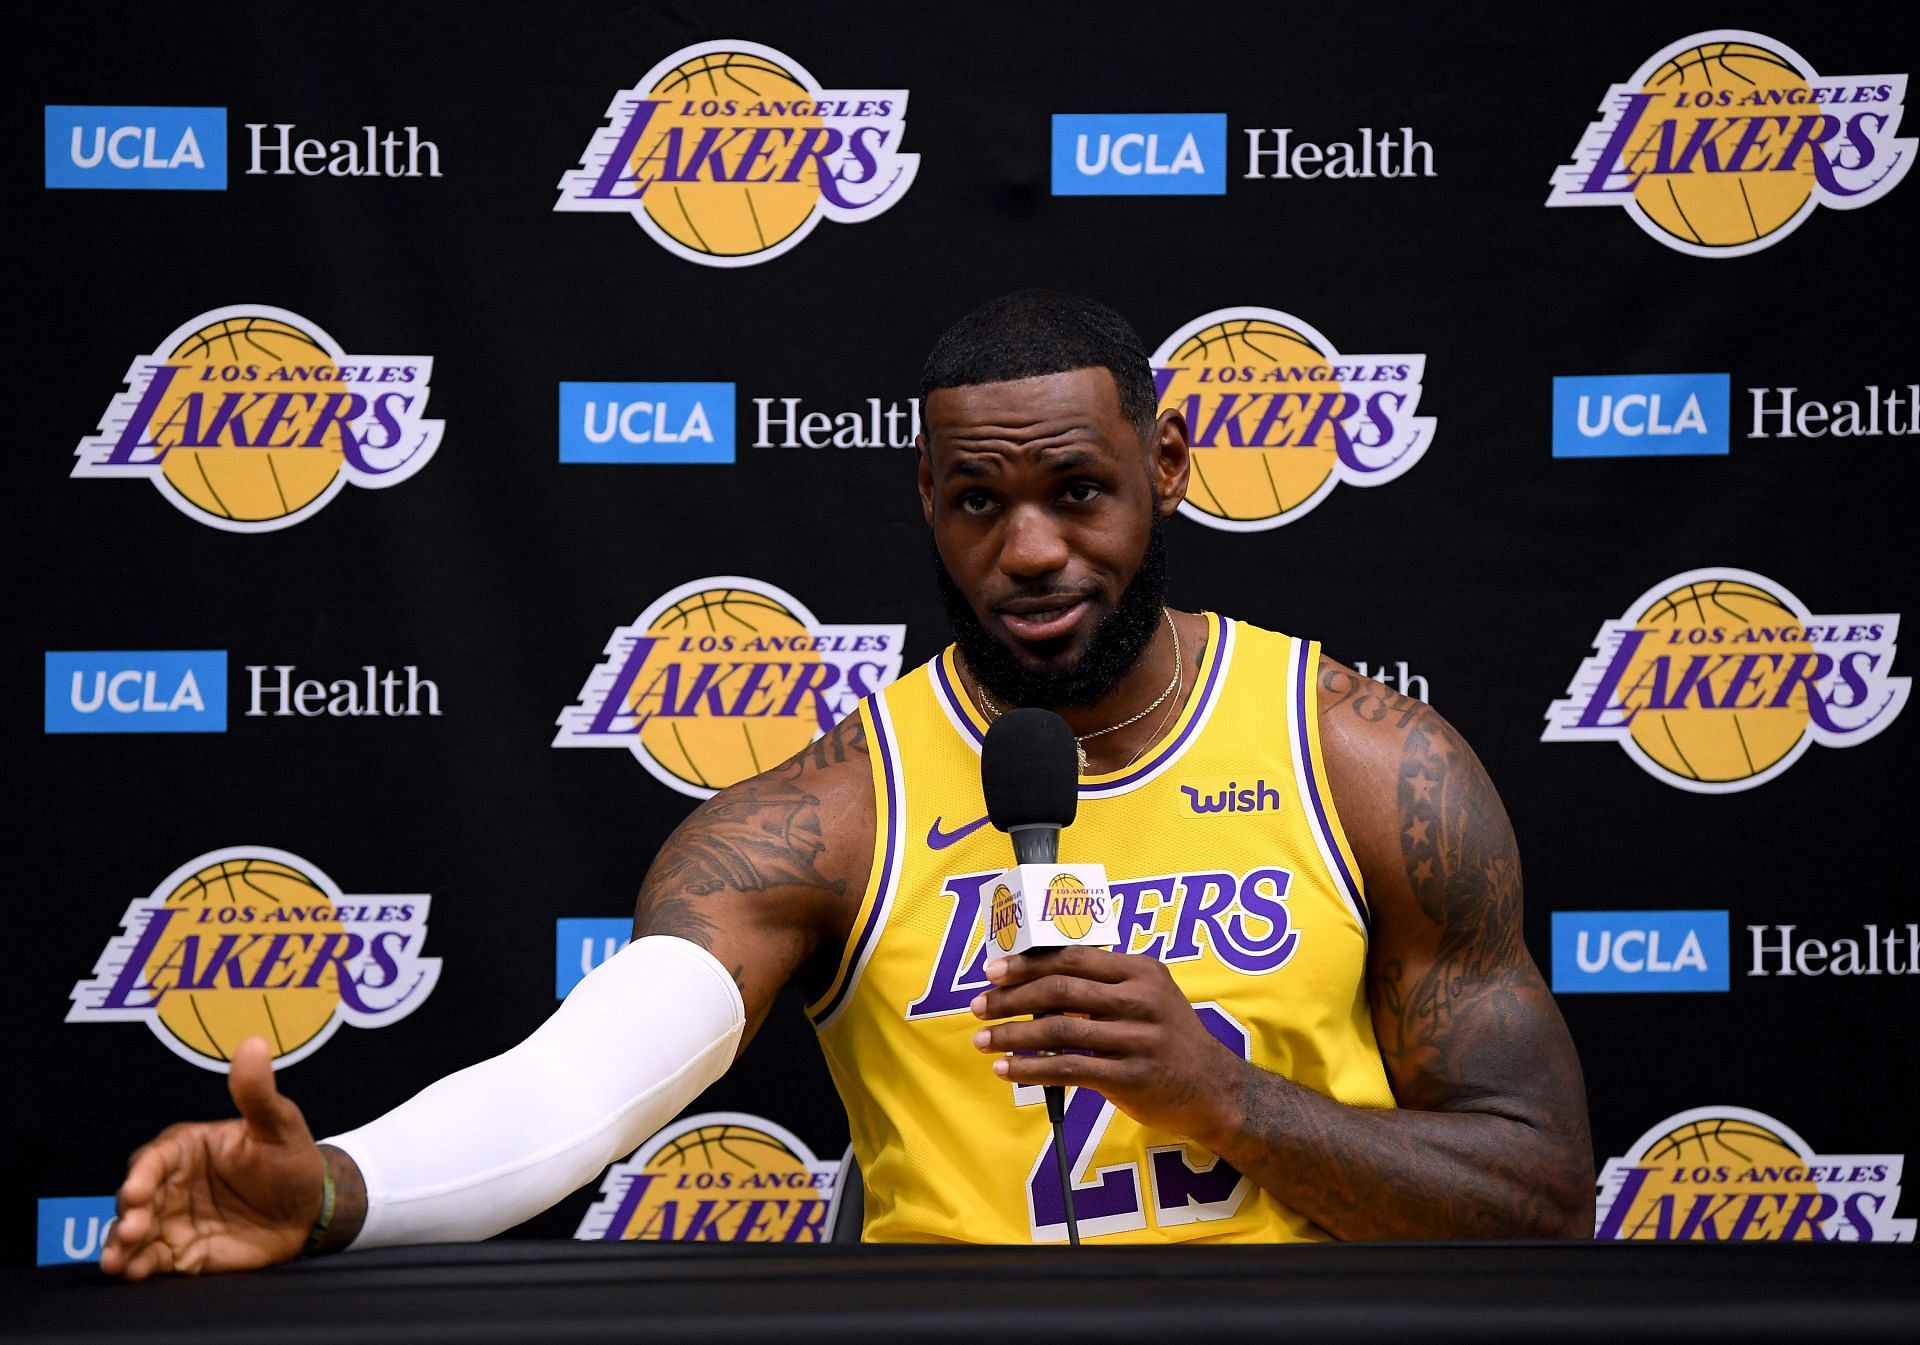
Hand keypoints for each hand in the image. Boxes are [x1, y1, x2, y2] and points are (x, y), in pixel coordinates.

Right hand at [102, 1037, 324, 1279]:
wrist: (309, 1209)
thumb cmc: (289, 1159)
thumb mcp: (279, 1124)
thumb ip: (258, 1094)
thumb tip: (254, 1044)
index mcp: (187, 1148)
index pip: (154, 1158)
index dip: (143, 1174)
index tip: (137, 1189)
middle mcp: (170, 1183)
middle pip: (135, 1198)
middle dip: (128, 1213)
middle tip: (133, 1227)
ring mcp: (171, 1219)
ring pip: (133, 1231)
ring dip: (120, 1245)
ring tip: (118, 1261)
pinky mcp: (178, 1251)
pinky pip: (149, 1260)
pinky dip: (137, 1267)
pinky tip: (133, 1273)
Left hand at [970, 947, 1246, 1144]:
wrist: (1215, 1089)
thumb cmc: (1171, 1039)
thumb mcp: (1150, 996)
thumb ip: (1105, 985)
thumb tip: (1036, 980)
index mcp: (1142, 971)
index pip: (1073, 958)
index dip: (1028, 963)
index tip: (994, 971)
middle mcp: (1141, 1000)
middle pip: (1060, 990)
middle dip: (1011, 997)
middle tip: (978, 1006)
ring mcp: (1137, 1039)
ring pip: (1058, 1031)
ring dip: (1012, 1035)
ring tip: (983, 1041)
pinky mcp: (1130, 1078)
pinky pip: (1068, 1069)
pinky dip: (1031, 1069)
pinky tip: (1008, 1070)